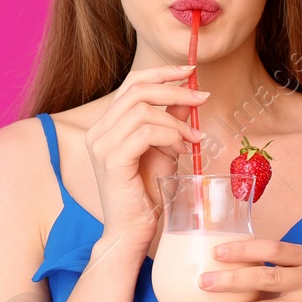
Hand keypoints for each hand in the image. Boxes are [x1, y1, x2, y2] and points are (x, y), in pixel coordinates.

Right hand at [85, 65, 208, 249]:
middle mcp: (98, 132)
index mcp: (108, 125)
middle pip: (137, 90)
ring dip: (176, 121)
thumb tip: (189, 96)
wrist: (132, 231)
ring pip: (143, 110)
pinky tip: (180, 150)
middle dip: (175, 89)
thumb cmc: (148, 193)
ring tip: (191, 139)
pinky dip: (169, 136)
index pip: (132, 84)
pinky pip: (145, 132)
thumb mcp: (164, 150)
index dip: (162, 72)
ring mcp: (101, 145)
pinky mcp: (111, 161)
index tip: (190, 70)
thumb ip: (171, 122)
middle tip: (203, 97)